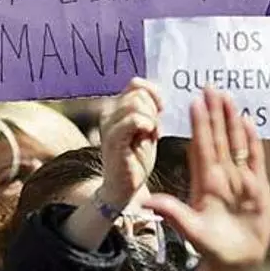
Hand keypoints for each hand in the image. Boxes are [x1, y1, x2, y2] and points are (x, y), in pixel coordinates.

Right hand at [99, 78, 162, 207]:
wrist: (123, 187)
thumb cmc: (136, 158)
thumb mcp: (145, 129)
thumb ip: (147, 110)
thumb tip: (155, 94)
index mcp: (116, 108)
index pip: (135, 84)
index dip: (153, 93)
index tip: (161, 110)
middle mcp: (108, 113)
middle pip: (139, 94)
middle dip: (154, 110)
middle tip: (154, 130)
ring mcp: (109, 126)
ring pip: (136, 104)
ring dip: (151, 119)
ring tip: (151, 136)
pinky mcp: (113, 140)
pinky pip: (132, 120)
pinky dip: (146, 125)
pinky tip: (150, 137)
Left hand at [145, 89, 269, 270]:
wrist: (235, 261)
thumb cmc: (211, 245)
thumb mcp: (189, 228)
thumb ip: (172, 213)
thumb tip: (146, 204)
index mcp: (204, 181)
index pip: (200, 145)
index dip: (199, 124)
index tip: (193, 102)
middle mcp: (221, 175)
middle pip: (218, 137)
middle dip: (214, 113)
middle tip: (210, 87)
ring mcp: (240, 179)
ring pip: (236, 142)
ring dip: (232, 120)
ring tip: (228, 97)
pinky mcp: (257, 188)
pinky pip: (254, 159)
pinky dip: (253, 141)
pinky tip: (248, 122)